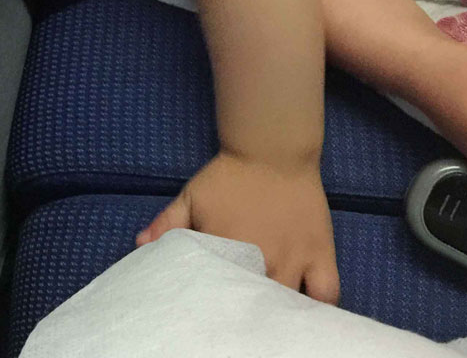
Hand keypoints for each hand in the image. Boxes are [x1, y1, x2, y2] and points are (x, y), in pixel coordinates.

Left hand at [137, 151, 339, 303]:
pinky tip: (303, 311)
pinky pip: (327, 294)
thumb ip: (166, 224)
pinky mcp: (321, 255)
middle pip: (253, 305)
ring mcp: (295, 261)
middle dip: (244, 313)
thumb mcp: (191, 197)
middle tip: (237, 315)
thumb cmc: (228, 176)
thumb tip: (140, 246)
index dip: (213, 305)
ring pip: (287, 305)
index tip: (209, 308)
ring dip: (276, 312)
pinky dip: (317, 307)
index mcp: (226, 249)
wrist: (271, 151)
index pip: (216, 292)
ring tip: (267, 316)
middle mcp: (262, 260)